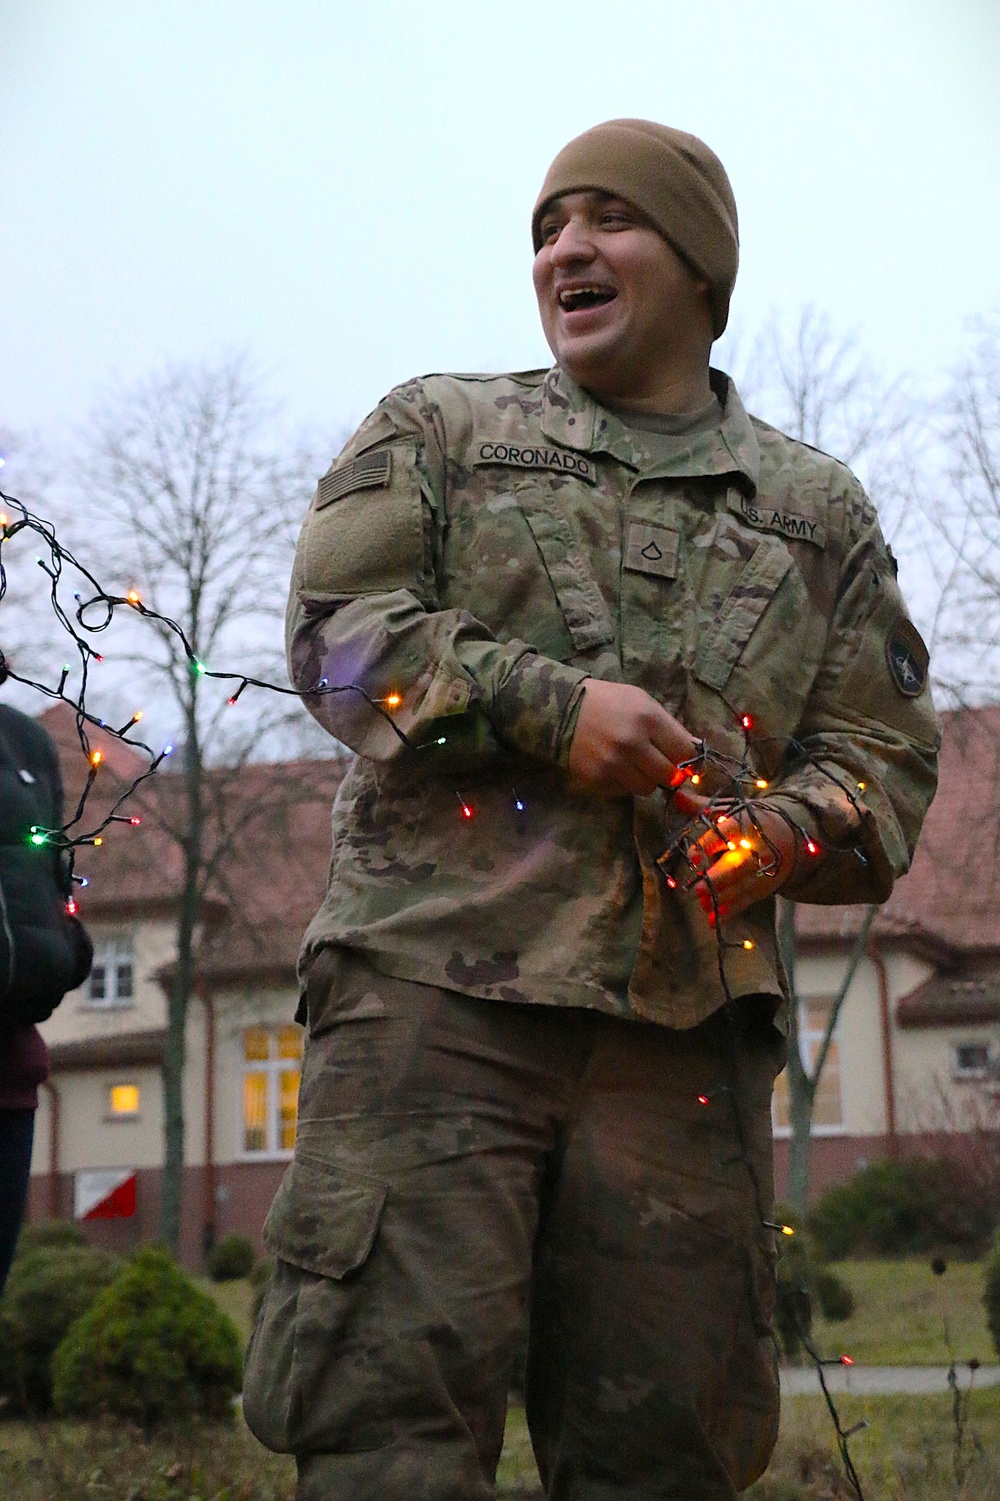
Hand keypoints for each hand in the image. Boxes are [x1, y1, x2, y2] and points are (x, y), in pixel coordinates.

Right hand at [567, 680, 698, 796]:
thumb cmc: (608, 702)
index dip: (686, 758)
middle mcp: (633, 743)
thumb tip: (695, 752)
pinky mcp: (598, 778)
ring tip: (633, 764)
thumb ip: (669, 726)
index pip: (685, 751)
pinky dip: (624, 783)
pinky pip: (624, 792)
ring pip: (648, 788)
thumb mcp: (642, 702)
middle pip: (670, 775)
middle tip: (656, 762)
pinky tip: (613, 766)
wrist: (562, 709)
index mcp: (648, 718)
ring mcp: (614, 764)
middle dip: (667, 771)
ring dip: (645, 779)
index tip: (678, 758)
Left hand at [672, 791, 798, 921]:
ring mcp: (763, 870)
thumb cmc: (750, 822)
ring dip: (723, 897)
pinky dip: (732, 911)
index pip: (727, 833)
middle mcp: (755, 847)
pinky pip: (748, 900)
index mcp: (745, 824)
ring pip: (743, 885)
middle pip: (738, 864)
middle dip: (719, 877)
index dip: (710, 845)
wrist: (791, 836)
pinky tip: (714, 920)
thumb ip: (701, 806)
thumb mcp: (730, 810)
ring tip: (703, 904)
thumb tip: (676, 795)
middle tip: (697, 888)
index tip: (693, 857)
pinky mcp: (764, 886)